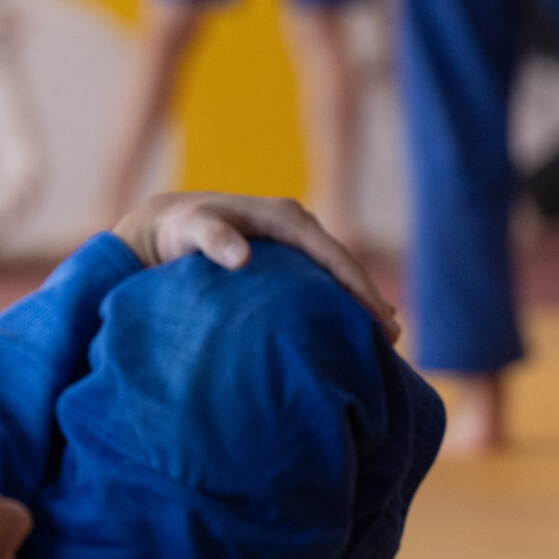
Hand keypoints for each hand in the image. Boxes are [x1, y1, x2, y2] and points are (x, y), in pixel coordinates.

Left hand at [113, 191, 398, 343]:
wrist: (165, 224)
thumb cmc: (179, 229)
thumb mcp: (192, 229)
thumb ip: (213, 239)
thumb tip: (241, 257)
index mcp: (285, 218)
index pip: (333, 255)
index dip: (358, 286)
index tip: (378, 318)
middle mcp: (297, 225)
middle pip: (343, 265)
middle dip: (369, 299)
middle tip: (392, 339)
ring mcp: (294, 241)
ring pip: (336, 274)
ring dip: (359, 302)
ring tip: (383, 339)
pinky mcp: (286, 255)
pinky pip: (320, 278)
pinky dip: (339, 300)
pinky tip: (351, 325)